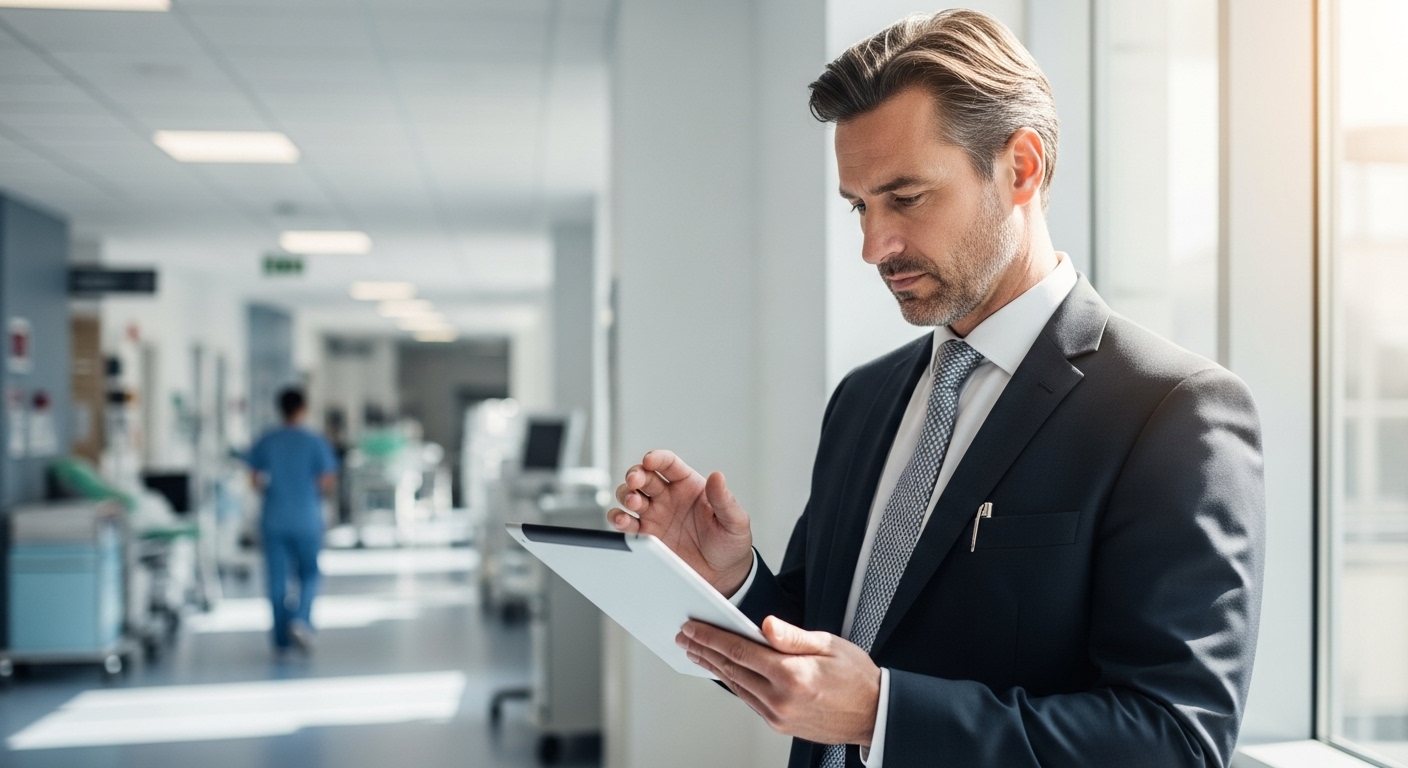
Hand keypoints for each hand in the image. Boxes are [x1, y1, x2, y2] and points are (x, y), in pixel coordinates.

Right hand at [609, 450, 753, 595]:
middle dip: (635, 475)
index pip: (669, 464)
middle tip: (635, 481)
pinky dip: (618, 519)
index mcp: (689, 485)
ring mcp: (655, 515)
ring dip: (625, 495)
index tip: (649, 460)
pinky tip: (622, 520)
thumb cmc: (730, 543)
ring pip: (630, 496)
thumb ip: (724, 500)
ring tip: (633, 503)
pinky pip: (626, 523)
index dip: (657, 458)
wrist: (722, 576)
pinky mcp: (646, 536)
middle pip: (644, 476)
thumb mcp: (734, 521)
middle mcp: (668, 497)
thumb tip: (717, 476)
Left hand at [675, 616, 880, 745]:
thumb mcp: (829, 645)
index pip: (740, 650)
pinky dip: (733, 683)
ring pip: (737, 686)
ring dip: (714, 667)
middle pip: (732, 669)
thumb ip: (792, 636)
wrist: (874, 715)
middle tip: (685, 637)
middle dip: (705, 650)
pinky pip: (749, 700)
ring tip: (697, 652)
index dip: (712, 637)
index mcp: (792, 675)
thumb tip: (765, 624)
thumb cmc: (856, 677)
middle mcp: (781, 699)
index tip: (693, 627)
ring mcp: (778, 716)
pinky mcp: (780, 725)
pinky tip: (724, 672)